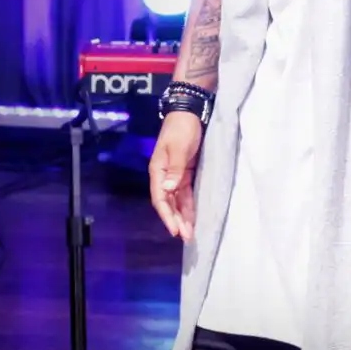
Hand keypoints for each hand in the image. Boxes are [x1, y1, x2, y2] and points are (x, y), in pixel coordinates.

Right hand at [148, 111, 202, 241]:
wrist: (189, 112)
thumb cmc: (182, 129)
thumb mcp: (179, 148)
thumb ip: (175, 169)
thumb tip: (168, 190)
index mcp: (158, 170)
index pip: (160, 198)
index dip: (166, 215)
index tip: (175, 230)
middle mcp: (164, 175)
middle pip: (168, 202)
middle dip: (176, 220)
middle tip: (187, 237)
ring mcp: (175, 175)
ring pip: (177, 201)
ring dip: (182, 216)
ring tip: (189, 233)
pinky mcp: (185, 172)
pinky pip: (185, 193)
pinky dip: (188, 206)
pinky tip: (192, 217)